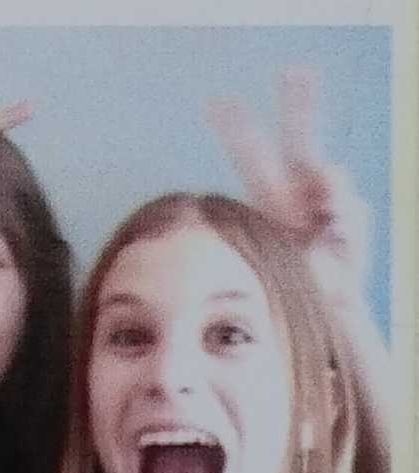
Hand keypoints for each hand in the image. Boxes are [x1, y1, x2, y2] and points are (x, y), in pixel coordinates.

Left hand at [206, 68, 371, 312]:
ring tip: (317, 226)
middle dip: (298, 106)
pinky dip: (340, 220)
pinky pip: (349, 205)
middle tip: (294, 70)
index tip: (216, 103)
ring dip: (325, 194)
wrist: (320, 309)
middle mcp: (298, 195)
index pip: (250, 158)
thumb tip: (332, 175)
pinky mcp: (350, 216)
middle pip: (299, 142)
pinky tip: (330, 237)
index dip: (235, 131)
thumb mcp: (275, 254)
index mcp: (269, 200)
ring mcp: (326, 203)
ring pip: (331, 174)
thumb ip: (273, 215)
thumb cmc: (287, 283)